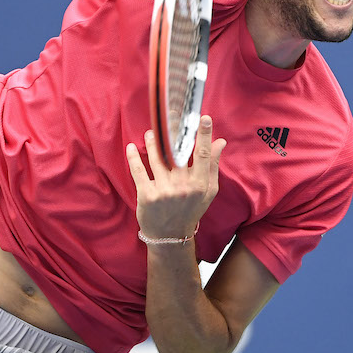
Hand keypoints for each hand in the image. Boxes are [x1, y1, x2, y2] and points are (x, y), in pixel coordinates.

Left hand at [127, 116, 225, 240]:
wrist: (170, 235)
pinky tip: (131, 147)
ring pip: (157, 159)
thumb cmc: (191, 209)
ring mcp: (164, 191)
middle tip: (170, 117)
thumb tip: (220, 142)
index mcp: (200, 184)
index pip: (203, 154)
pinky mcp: (146, 195)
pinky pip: (138, 171)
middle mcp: (183, 186)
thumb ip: (213, 165)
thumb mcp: (208, 190)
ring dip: (151, 143)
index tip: (202, 118)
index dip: (203, 135)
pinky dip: (133, 157)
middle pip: (178, 153)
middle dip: (173, 133)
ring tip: (150, 133)